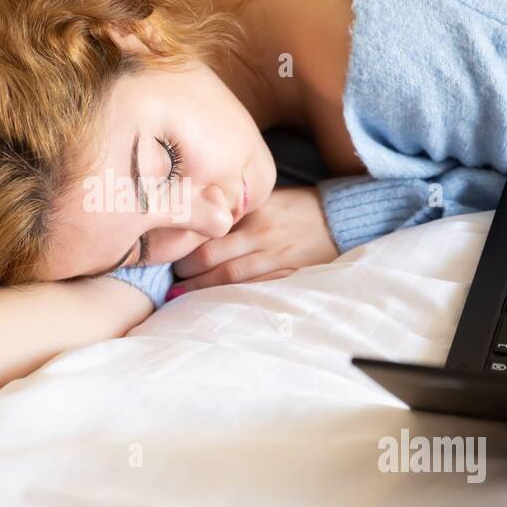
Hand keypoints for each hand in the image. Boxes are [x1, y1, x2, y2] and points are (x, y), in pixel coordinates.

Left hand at [170, 186, 337, 292]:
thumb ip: (235, 212)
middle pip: (214, 257)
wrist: (339, 219)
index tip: (167, 255)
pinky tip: (216, 307)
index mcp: (253, 212)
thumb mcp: (265, 200)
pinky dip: (234, 299)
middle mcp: (261, 235)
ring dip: (202, 290)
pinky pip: (257, 291)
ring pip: (231, 279)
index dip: (185, 246)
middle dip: (187, 272)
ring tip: (179, 298)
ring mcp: (276, 258)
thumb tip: (196, 223)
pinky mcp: (289, 275)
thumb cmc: (296, 208)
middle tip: (169, 282)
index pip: (210, 230)